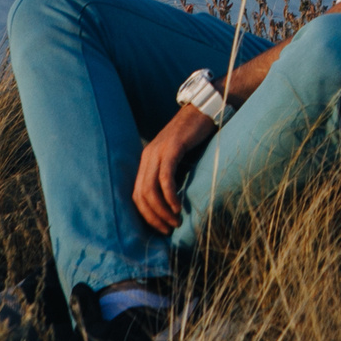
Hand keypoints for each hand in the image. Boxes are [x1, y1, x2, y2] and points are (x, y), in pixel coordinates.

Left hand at [133, 103, 216, 234]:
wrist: (204, 110)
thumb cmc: (195, 138)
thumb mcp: (178, 159)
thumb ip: (171, 175)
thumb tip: (173, 203)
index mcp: (146, 160)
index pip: (136, 194)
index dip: (146, 215)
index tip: (160, 228)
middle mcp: (147, 156)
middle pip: (140, 195)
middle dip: (152, 217)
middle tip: (167, 230)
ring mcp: (158, 151)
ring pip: (150, 189)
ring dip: (161, 210)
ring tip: (174, 222)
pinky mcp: (172, 148)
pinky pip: (165, 177)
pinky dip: (169, 195)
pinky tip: (178, 207)